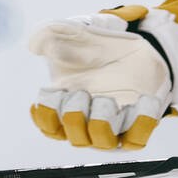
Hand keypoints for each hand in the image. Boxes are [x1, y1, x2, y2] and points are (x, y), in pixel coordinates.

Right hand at [28, 6, 177, 149]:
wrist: (140, 45)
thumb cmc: (101, 46)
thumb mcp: (76, 35)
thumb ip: (52, 36)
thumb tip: (35, 43)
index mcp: (67, 105)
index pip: (49, 127)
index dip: (45, 117)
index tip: (51, 94)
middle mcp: (90, 121)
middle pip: (75, 138)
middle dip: (73, 118)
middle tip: (80, 93)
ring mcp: (115, 125)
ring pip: (103, 142)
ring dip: (101, 124)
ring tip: (106, 99)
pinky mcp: (139, 123)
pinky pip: (137, 138)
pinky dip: (139, 124)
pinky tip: (142, 100)